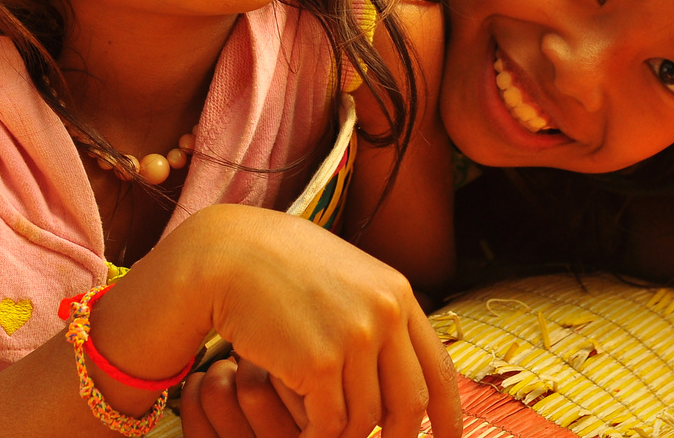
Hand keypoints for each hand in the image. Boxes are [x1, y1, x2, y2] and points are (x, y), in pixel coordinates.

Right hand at [168, 206, 462, 437]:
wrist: (225, 253)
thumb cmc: (277, 269)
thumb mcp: (344, 280)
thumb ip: (375, 315)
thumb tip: (396, 368)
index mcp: (397, 294)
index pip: (438, 368)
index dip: (448, 415)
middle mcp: (386, 312)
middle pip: (409, 404)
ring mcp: (355, 336)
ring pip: (363, 419)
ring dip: (339, 434)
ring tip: (313, 425)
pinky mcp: (318, 360)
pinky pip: (327, 424)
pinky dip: (312, 437)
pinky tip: (297, 431)